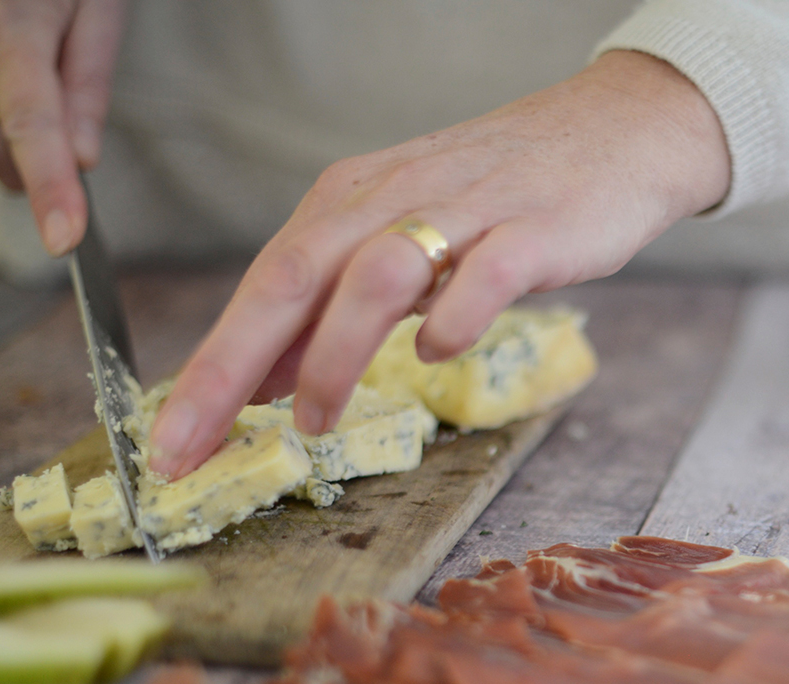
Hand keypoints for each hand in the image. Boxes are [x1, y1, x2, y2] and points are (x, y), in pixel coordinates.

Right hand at [0, 0, 126, 254]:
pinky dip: (2, 104)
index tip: (66, 239)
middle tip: (77, 108)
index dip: (52, 190)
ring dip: (25, 128)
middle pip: (7, 153)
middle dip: (47, 165)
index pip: (33, 129)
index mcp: (11, 29)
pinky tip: (14, 54)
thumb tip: (84, 158)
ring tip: (45, 56)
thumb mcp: (99, 4)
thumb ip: (89, 83)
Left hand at [147, 49, 729, 479]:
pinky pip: (483, 274)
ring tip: (311, 421)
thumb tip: (265, 378)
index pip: (262, 284)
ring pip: (375, 275)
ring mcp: (464, 210)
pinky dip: (452, 318)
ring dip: (332, 353)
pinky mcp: (534, 228)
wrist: (618, 133)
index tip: (171, 443)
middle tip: (191, 445)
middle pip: (292, 276)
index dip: (209, 366)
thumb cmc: (505, 196)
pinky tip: (436, 353)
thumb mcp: (403, 244)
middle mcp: (391, 198)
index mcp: (349, 202)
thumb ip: (337, 308)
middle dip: (230, 366)